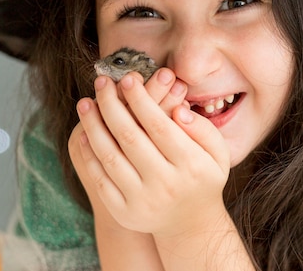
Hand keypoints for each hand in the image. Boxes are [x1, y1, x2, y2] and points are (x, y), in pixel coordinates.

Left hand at [75, 72, 230, 237]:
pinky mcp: (125, 213)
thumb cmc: (203, 177)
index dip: (141, 99)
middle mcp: (166, 184)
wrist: (191, 224)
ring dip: (94, 126)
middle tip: (101, 82)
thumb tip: (178, 109)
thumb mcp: (217, 153)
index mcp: (191, 165)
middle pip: (130, 137)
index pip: (159, 125)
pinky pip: (101, 179)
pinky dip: (90, 155)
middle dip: (112, 105)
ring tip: (85, 103)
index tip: (128, 78)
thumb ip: (202, 129)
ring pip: (111, 156)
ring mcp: (143, 201)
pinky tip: (86, 134)